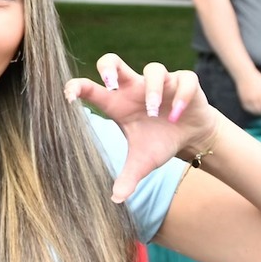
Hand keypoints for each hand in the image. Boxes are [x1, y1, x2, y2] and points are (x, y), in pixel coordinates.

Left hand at [64, 54, 220, 203]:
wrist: (191, 136)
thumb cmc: (159, 142)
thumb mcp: (142, 162)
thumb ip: (128, 178)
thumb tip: (116, 200)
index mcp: (117, 103)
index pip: (91, 88)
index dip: (76, 88)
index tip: (69, 97)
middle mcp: (135, 87)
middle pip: (113, 61)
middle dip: (108, 66)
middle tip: (110, 83)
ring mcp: (161, 82)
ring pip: (153, 69)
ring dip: (152, 90)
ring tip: (153, 110)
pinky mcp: (185, 82)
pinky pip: (183, 79)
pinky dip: (180, 95)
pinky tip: (177, 114)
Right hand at [235, 70, 260, 117]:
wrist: (245, 75)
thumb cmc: (258, 79)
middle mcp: (253, 99)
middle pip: (260, 110)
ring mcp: (247, 100)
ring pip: (254, 111)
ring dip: (259, 112)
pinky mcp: (243, 100)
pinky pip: (248, 109)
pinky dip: (252, 110)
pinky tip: (256, 109)